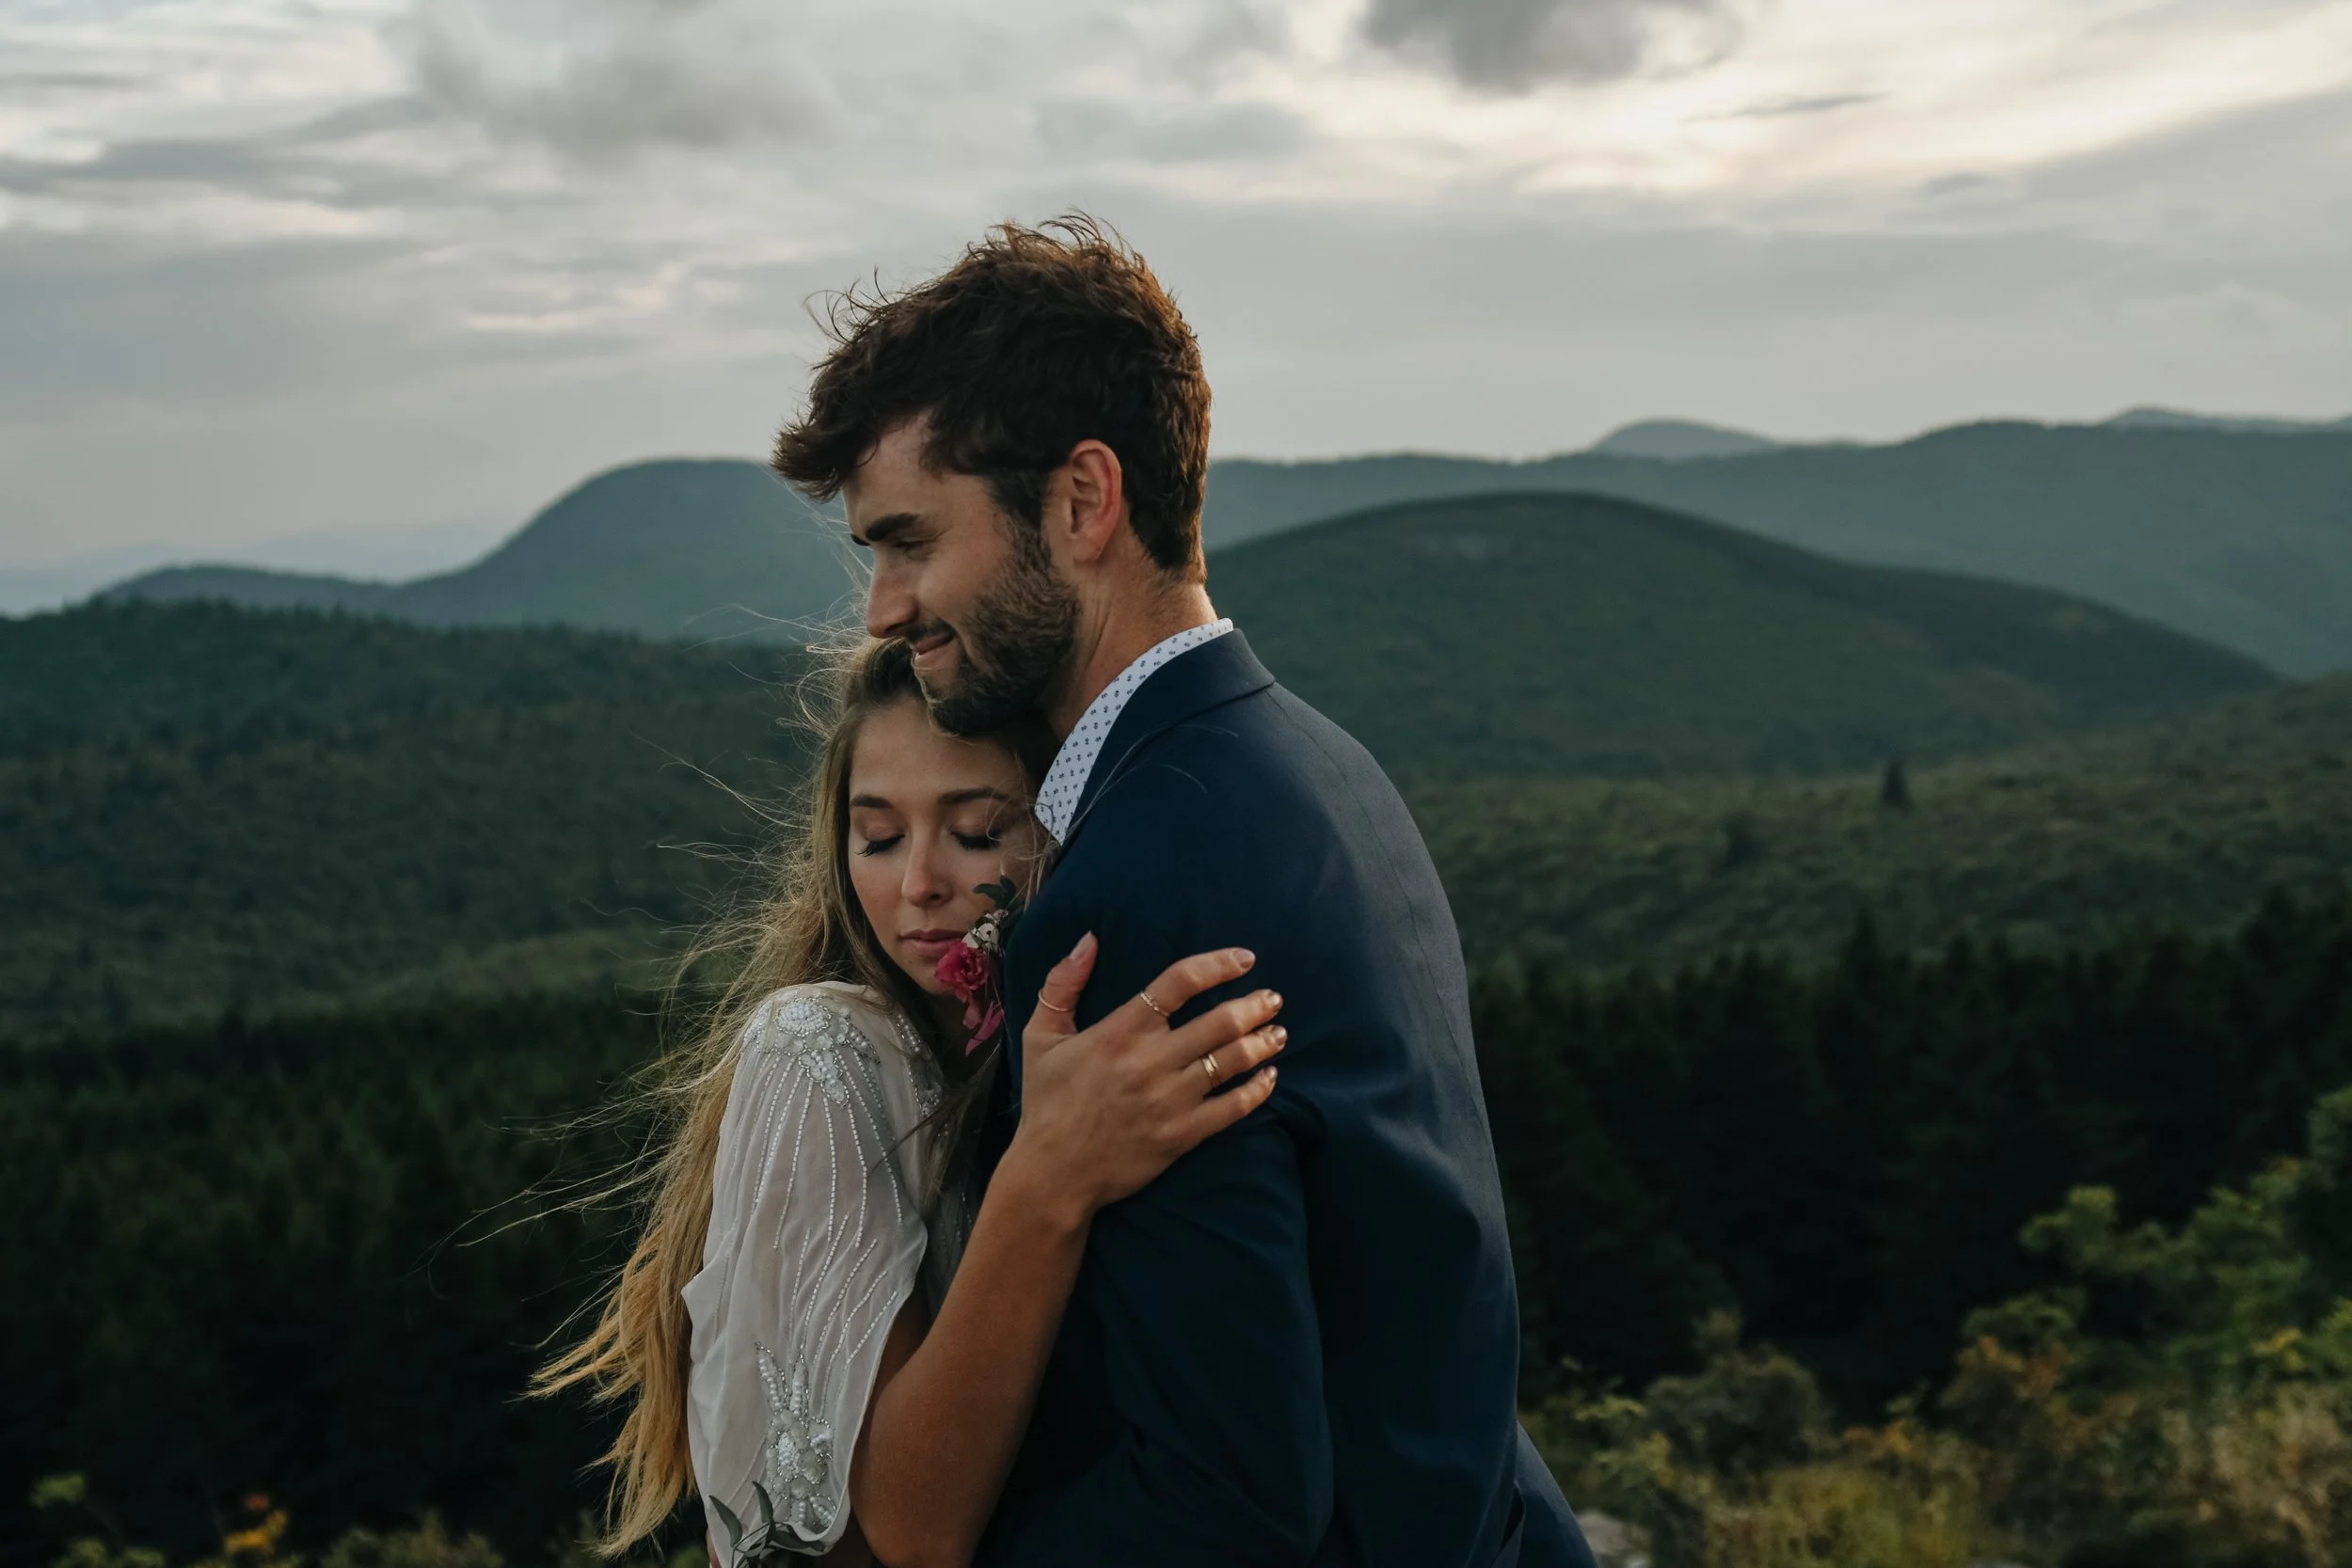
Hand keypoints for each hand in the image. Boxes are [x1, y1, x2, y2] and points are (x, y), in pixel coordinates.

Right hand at [1002, 934, 1286, 1224]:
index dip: (1218, 965)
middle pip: (1220, 1021)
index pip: (1179, 982)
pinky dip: (1258, 1090)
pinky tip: (1269, 1077)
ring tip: (1278, 1033)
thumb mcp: (1040, 1037)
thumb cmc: (1048, 1102)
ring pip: (1232, 1061)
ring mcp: (1170, 1100)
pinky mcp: (1182, 1135)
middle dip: (1255, 1005)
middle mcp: (1151, 1060)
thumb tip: (1089, 939)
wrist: (1053, 1174)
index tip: (1245, 959)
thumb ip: (1062, 984)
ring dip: (1263, 1043)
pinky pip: (1233, 1108)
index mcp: (1120, 1031)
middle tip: (1273, 998)